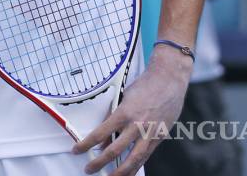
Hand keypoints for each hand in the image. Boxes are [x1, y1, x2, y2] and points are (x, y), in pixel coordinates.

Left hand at [72, 48, 191, 174]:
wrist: (169, 80)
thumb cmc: (144, 86)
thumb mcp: (123, 97)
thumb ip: (114, 117)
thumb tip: (105, 138)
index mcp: (124, 113)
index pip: (100, 133)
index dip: (86, 144)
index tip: (77, 150)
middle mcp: (137, 125)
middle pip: (115, 150)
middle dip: (100, 162)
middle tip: (89, 169)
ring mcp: (150, 133)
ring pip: (133, 159)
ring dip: (120, 172)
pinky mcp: (160, 137)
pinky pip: (146, 156)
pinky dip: (136, 166)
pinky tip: (129, 172)